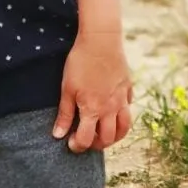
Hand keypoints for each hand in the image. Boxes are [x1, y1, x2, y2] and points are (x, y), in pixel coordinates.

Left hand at [53, 30, 133, 152]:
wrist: (101, 41)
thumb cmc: (80, 62)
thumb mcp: (67, 88)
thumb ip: (65, 114)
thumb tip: (58, 135)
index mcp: (92, 110)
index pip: (87, 140)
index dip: (77, 146)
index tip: (71, 143)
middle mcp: (110, 109)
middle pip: (108, 139)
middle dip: (96, 144)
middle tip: (86, 139)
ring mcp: (121, 100)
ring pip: (123, 128)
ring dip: (114, 136)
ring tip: (103, 133)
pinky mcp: (128, 89)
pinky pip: (128, 109)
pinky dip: (122, 117)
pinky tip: (114, 112)